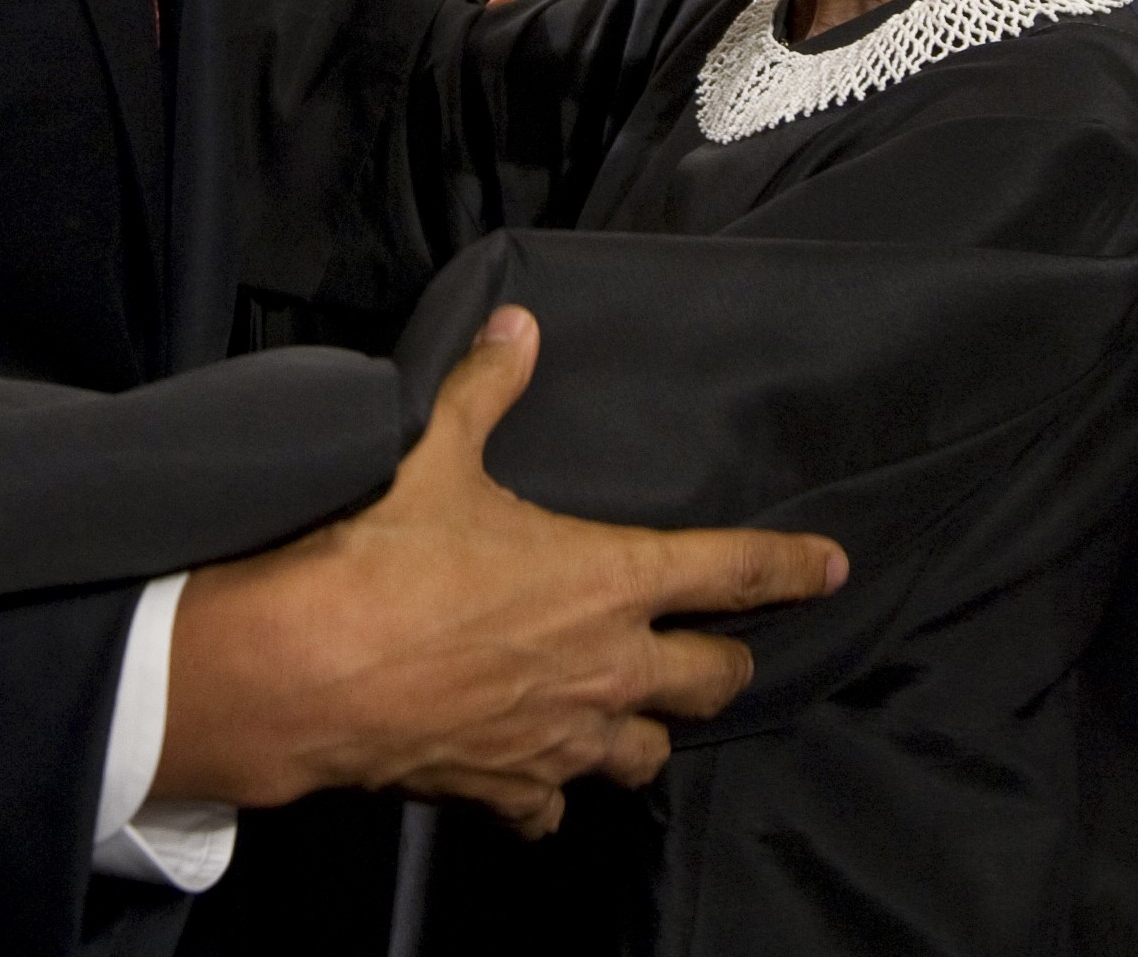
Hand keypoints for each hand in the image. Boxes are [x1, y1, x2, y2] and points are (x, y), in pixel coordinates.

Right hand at [155, 304, 847, 834]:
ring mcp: (560, 739)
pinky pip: (551, 810)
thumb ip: (486, 388)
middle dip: (725, 662)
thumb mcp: (434, 452)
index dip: (791, 566)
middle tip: (726, 650)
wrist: (305, 671)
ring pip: (645, 756)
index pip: (732, 570)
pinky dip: (553, 793)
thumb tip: (516, 327)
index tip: (832, 568)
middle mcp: (604, 668)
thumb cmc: (380, 556)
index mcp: (608, 579)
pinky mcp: (504, 788)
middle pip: (709, 679)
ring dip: (649, 733)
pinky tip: (542, 778)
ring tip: (641, 716)